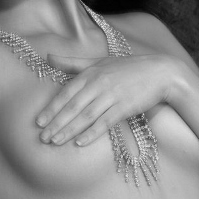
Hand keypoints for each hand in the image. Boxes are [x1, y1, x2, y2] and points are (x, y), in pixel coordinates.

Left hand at [36, 53, 175, 145]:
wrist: (159, 72)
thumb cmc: (126, 67)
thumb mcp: (98, 61)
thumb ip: (72, 63)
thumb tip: (47, 56)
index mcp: (90, 73)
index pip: (66, 93)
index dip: (52, 108)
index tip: (38, 122)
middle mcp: (98, 83)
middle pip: (73, 106)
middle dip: (56, 123)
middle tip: (42, 137)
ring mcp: (112, 95)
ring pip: (86, 115)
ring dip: (69, 130)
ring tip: (55, 142)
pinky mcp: (125, 106)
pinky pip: (105, 121)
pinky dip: (92, 132)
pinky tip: (80, 142)